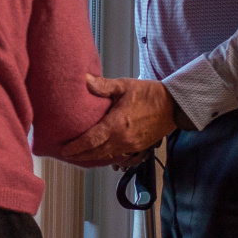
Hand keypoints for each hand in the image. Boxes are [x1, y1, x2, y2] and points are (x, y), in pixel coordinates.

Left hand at [61, 76, 177, 164]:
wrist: (175, 105)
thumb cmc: (149, 94)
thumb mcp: (124, 86)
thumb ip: (103, 85)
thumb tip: (84, 79)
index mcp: (117, 125)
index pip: (91, 141)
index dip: (76, 147)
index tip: (63, 150)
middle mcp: (123, 139)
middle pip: (96, 153)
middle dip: (79, 156)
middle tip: (65, 155)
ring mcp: (132, 145)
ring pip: (107, 156)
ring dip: (91, 158)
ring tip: (77, 156)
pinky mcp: (138, 147)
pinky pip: (118, 155)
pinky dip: (105, 156)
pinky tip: (98, 153)